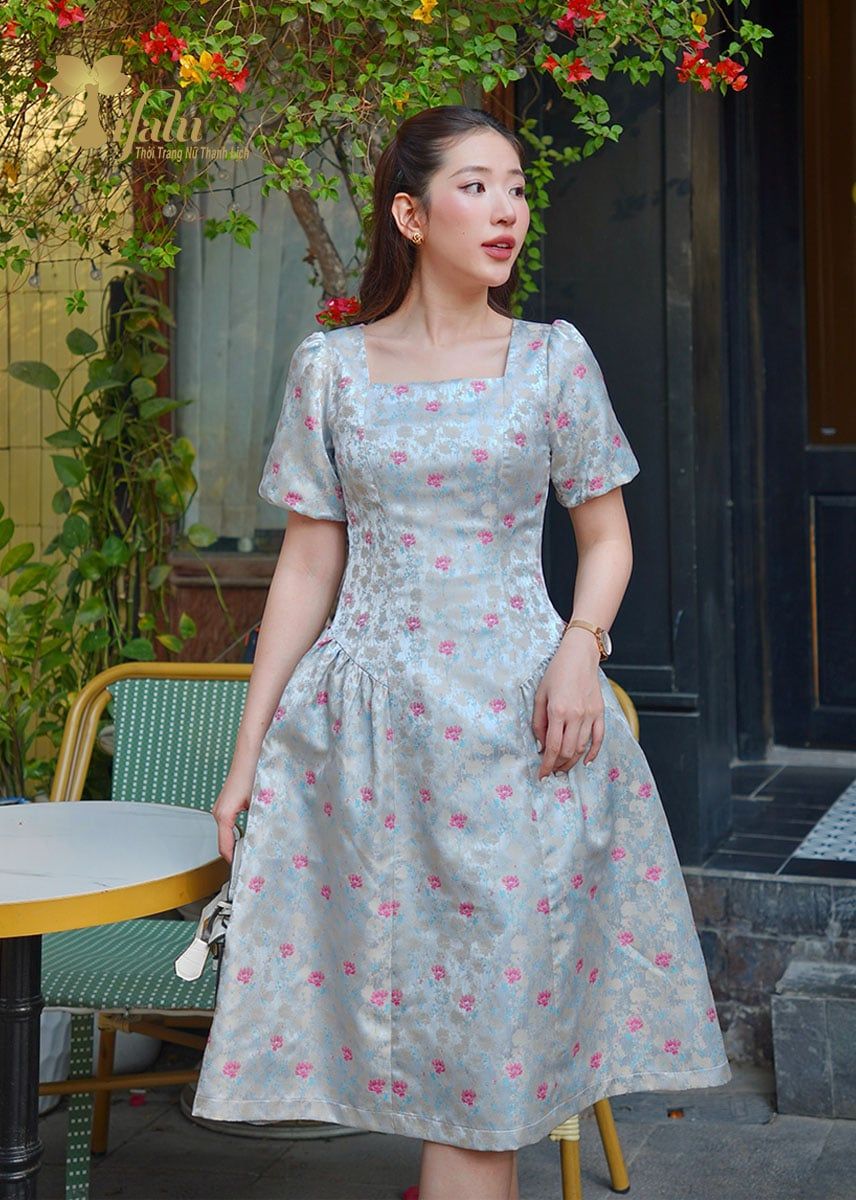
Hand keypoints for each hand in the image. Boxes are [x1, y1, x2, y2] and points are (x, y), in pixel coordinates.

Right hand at [211, 765, 254, 862]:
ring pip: (228, 833)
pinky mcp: (228, 802)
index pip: (225, 848)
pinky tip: (253, 831)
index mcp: (223, 815)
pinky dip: (238, 831)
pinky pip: (230, 824)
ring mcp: (222, 807)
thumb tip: (262, 840)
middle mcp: (219, 812)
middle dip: (237, 852)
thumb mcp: (257, 803)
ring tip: (254, 848)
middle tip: (253, 861)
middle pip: (225, 842)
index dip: (234, 860)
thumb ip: (257, 824)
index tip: (244, 870)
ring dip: (238, 841)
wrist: (250, 752)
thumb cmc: (252, 772)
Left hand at [531, 628, 604, 778]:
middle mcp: (575, 716)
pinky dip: (593, 752)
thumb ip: (538, 721)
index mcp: (558, 711)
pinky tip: (585, 761)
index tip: (541, 774)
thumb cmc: (556, 673)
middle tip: (550, 771)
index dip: (545, 764)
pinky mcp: (599, 713)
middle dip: (557, 766)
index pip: (551, 747)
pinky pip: (598, 738)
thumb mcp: (540, 695)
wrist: (579, 656)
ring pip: (581, 748)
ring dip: (571, 762)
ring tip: (562, 768)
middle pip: (567, 751)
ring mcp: (590, 715)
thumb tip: (540, 744)